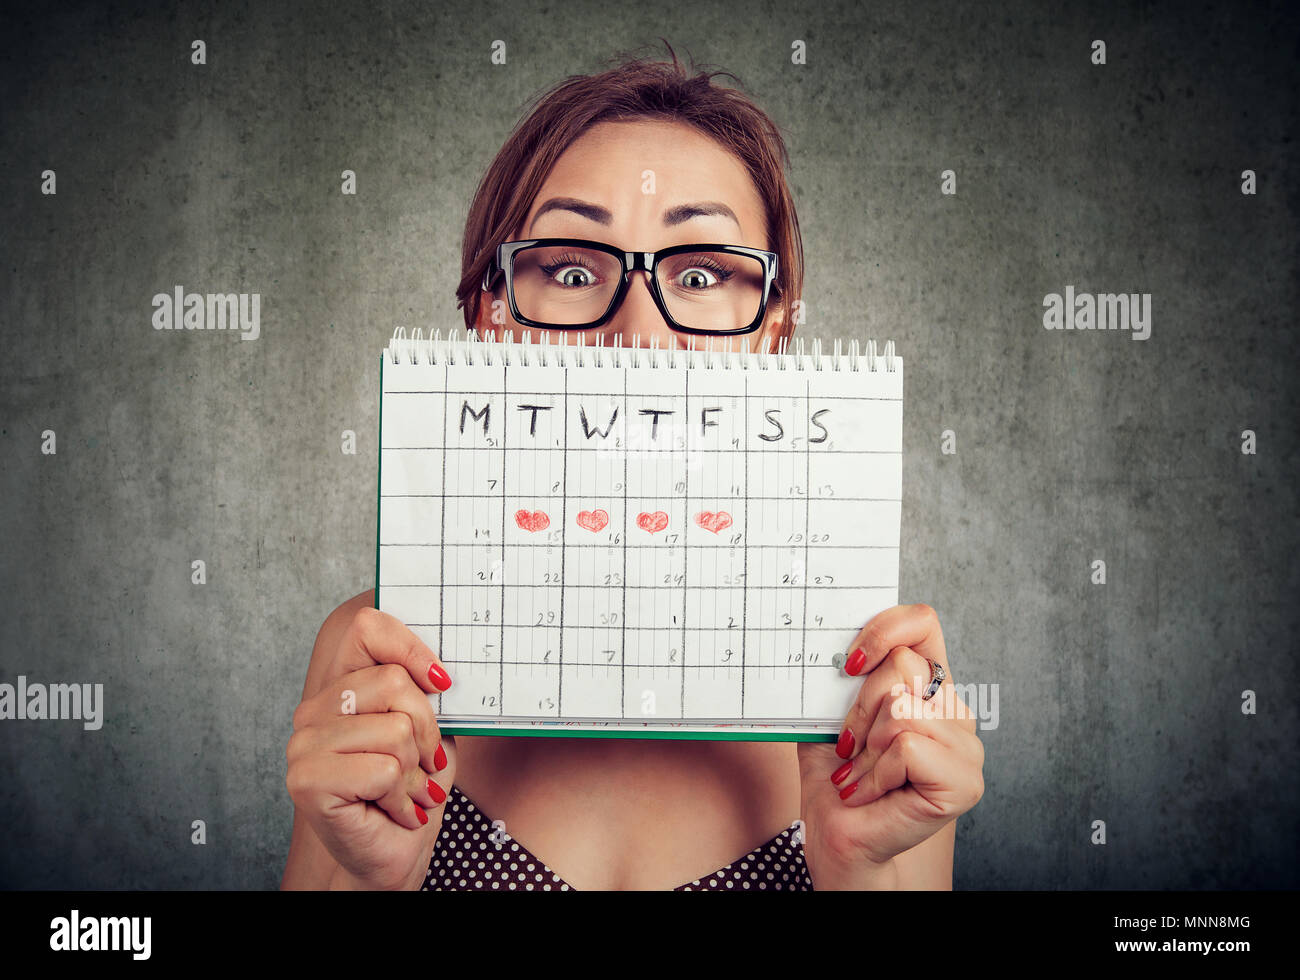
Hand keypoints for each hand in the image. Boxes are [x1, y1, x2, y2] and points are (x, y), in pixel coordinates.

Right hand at [285, 605, 455, 889]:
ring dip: (415, 770)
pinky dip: (402, 795)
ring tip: (406, 790)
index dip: (412, 647)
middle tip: (423, 763)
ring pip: (395, 730)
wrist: (393, 855)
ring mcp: (303, 745)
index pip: (367, 627)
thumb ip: (426, 690)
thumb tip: (443, 663)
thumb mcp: (430, 728)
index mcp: (340, 687)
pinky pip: (384, 769)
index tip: (442, 682)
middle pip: (393, 681)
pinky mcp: (307, 780)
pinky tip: (394, 809)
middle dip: (426, 729)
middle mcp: (313, 710)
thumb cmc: (413, 789)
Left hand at [797, 603, 983, 887]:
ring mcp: (966, 746)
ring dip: (865, 748)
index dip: (885, 629)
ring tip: (857, 774)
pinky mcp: (965, 781)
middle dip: (859, 710)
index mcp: (926, 685)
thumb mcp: (830, 717)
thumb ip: (842, 680)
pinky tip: (871, 791)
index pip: (922, 623)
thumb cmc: (836, 778)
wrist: (838, 838)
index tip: (850, 663)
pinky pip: (908, 746)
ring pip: (902, 710)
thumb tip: (829, 647)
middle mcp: (954, 709)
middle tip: (847, 749)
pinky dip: (877, 771)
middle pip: (904, 667)